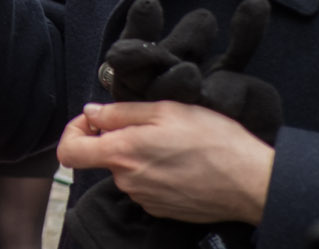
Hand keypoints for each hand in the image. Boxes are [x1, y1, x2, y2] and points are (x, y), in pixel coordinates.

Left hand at [57, 101, 273, 224]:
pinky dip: (157, 171)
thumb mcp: (167, 110)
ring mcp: (143, 198)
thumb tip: (92, 112)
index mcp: (123, 153)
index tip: (94, 120)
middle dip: (121, 137)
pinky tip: (183, 162)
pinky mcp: (160, 209)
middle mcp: (127, 180)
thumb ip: (121, 112)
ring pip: (128, 169)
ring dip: (143, 154)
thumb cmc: (214, 142)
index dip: (74, 131)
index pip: (69, 151)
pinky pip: (146, 185)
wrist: (249, 182)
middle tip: (154, 124)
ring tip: (176, 143)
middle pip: (105, 156)